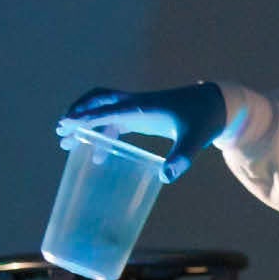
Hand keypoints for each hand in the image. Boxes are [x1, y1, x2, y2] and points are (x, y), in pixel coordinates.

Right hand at [58, 83, 227, 182]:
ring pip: (103, 111)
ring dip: (85, 123)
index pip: (109, 110)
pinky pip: (114, 122)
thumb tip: (166, 177)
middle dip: (78, 114)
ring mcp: (138, 109)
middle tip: (61, 132)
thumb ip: (181, 158)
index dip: (87, 117)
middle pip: (98, 102)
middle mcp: (137, 104)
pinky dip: (102, 135)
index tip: (67, 125)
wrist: (217, 106)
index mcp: (143, 107)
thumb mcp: (195, 140)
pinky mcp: (142, 116)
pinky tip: (98, 157)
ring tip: (67, 143)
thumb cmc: (205, 121)